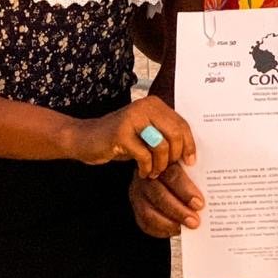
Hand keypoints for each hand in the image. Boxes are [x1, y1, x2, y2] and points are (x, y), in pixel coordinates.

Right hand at [71, 95, 194, 177]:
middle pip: (175, 134)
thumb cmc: (121, 139)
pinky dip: (146, 168)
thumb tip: (191, 153)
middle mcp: (145, 107)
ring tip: (154, 172)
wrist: (86, 139)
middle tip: (168, 168)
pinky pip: (144, 155)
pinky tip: (143, 172)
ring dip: (160, 165)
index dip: (189, 144)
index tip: (191, 161)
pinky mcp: (121, 133)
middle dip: (175, 156)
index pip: (182, 124)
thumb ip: (165, 135)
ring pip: (161, 145)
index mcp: (155, 105)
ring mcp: (132, 119)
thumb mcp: (146, 134)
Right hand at [129, 162, 204, 237]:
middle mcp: (147, 177)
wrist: (161, 169)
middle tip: (195, 221)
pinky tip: (174, 230)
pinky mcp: (136, 207)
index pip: (173, 175)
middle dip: (179, 211)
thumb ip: (197, 174)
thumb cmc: (182, 168)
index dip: (186, 190)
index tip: (199, 204)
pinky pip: (144, 222)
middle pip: (160, 195)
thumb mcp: (188, 163)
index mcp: (163, 162)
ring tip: (184, 229)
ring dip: (169, 223)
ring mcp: (138, 193)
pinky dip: (160, 229)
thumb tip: (212, 192)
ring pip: (149, 212)